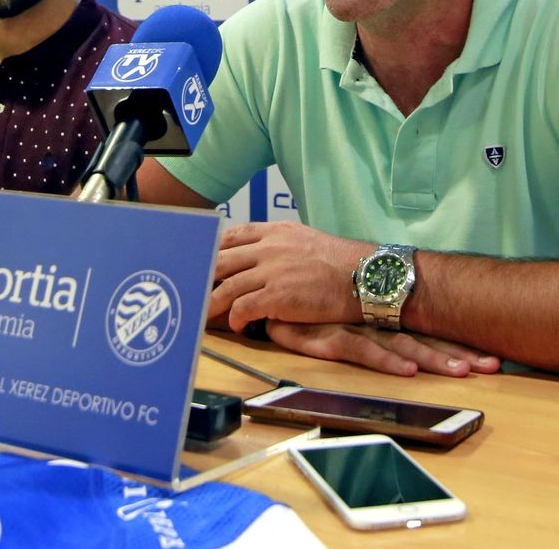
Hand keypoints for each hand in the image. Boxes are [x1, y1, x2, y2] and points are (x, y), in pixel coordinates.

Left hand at [210, 221, 369, 331]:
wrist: (366, 277)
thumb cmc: (342, 264)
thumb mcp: (306, 240)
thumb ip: (280, 245)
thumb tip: (261, 258)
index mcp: (276, 231)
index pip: (231, 236)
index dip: (212, 250)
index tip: (201, 262)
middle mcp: (269, 248)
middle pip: (220, 260)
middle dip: (203, 277)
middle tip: (192, 291)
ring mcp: (271, 271)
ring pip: (225, 287)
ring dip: (211, 304)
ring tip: (205, 316)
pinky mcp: (276, 296)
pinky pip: (241, 308)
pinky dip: (235, 319)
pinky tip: (238, 326)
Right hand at [259, 321, 500, 377]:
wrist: (268, 282)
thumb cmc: (307, 301)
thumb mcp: (343, 315)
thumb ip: (372, 326)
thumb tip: (409, 338)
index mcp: (382, 315)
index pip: (428, 330)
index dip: (459, 342)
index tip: (493, 355)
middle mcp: (374, 319)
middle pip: (424, 337)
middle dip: (459, 351)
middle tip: (494, 364)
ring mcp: (353, 326)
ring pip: (400, 343)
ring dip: (432, 356)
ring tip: (462, 370)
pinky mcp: (328, 335)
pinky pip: (360, 350)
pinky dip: (385, 359)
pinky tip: (406, 370)